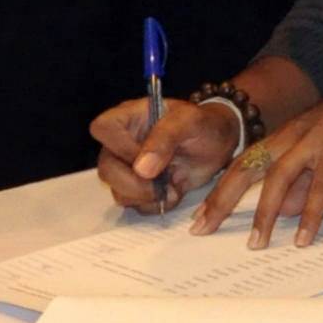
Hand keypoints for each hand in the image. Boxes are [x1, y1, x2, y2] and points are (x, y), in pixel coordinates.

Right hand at [91, 90, 238, 215]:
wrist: (218, 143)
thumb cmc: (203, 124)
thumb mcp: (190, 121)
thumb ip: (165, 137)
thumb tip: (141, 168)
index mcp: (128, 117)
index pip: (103, 129)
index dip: (121, 147)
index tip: (147, 157)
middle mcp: (122, 143)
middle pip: (106, 169)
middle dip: (134, 184)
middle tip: (163, 185)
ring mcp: (128, 168)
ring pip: (118, 192)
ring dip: (147, 197)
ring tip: (173, 187)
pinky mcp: (140, 188)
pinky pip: (135, 205)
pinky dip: (155, 205)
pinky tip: (173, 192)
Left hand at [198, 53, 322, 246]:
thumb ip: (304, 181)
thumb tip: (285, 212)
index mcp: (287, 135)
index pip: (243, 164)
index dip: (220, 190)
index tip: (202, 215)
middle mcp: (291, 135)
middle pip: (246, 168)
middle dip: (222, 200)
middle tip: (202, 227)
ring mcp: (313, 140)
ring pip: (277, 178)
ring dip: (264, 213)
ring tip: (256, 243)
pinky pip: (319, 186)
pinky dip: (310, 214)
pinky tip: (304, 238)